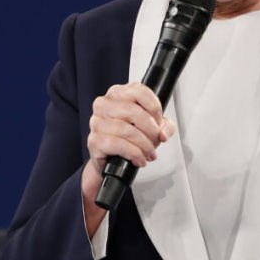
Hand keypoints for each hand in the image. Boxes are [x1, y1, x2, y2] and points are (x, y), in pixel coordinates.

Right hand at [81, 83, 174, 222]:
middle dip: (150, 128)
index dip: (154, 105)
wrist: (111, 170)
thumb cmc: (131, 144)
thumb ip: (163, 126)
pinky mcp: (94, 144)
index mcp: (118, 95)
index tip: (161, 119)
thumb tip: (166, 130)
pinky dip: (133, 152)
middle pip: (131, 110)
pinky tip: (141, 160)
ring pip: (124, 127)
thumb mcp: (152, 132)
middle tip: (157, 141)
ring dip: (143, 143)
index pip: (137, 89)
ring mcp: (96, 124)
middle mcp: (103, 106)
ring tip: (150, 154)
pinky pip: (115, 143)